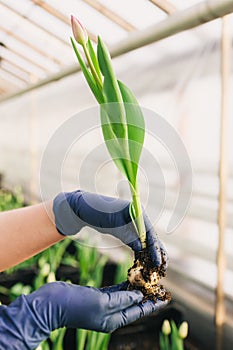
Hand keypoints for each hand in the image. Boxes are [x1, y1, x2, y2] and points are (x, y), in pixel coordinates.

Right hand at [0, 282, 167, 348]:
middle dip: (147, 295)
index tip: (166, 297)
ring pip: (125, 296)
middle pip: (134, 304)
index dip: (153, 304)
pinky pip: (114, 291)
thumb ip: (123, 299)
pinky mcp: (96, 296)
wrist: (52, 303)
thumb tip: (138, 295)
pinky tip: (131, 278)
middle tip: (159, 285)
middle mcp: (110, 314)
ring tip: (149, 280)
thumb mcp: (103, 302)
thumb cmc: (76, 305)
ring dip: (136, 289)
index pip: (138, 311)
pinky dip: (123, 285)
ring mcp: (103, 305)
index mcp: (114, 320)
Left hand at [53, 190, 167, 267]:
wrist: (83, 210)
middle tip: (161, 269)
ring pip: (146, 242)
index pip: (150, 232)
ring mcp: (133, 225)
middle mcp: (138, 218)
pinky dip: (141, 254)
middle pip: (152, 237)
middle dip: (157, 252)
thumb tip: (141, 248)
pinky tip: (143, 266)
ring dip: (151, 255)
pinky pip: (138, 244)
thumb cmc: (96, 211)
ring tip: (155, 271)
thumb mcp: (112, 224)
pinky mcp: (127, 232)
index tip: (157, 262)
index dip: (155, 247)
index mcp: (137, 211)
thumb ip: (126, 234)